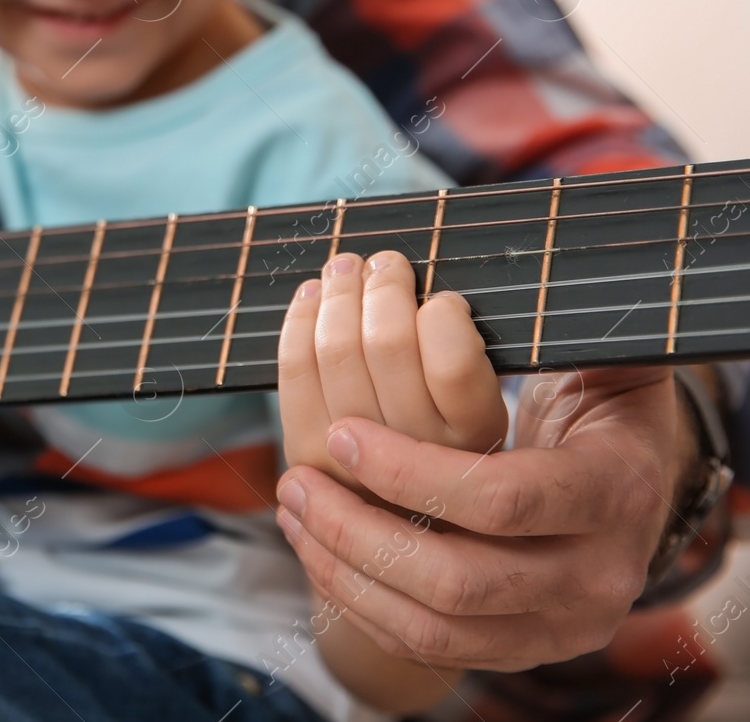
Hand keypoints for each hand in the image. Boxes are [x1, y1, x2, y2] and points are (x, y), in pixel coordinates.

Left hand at [274, 361, 683, 671]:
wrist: (634, 498)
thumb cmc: (605, 411)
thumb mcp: (611, 365)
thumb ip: (576, 330)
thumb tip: (533, 276)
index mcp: (617, 493)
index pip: (503, 498)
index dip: (412, 472)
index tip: (343, 432)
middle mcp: (592, 575)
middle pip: (458, 580)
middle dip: (360, 531)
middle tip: (296, 479)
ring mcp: (554, 626)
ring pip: (430, 627)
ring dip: (345, 568)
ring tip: (293, 504)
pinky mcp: (511, 650)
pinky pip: (420, 645)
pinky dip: (356, 598)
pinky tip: (311, 542)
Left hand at [279, 251, 508, 492]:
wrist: (404, 530)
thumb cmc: (448, 451)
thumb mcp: (488, 413)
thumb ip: (474, 363)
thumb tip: (435, 293)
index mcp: (476, 438)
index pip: (454, 362)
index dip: (442, 314)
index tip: (442, 299)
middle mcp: (417, 457)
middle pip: (387, 343)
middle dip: (383, 286)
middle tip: (385, 262)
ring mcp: (355, 459)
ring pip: (337, 348)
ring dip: (339, 292)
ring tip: (346, 268)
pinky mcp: (307, 455)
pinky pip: (295, 369)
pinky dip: (300, 320)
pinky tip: (311, 297)